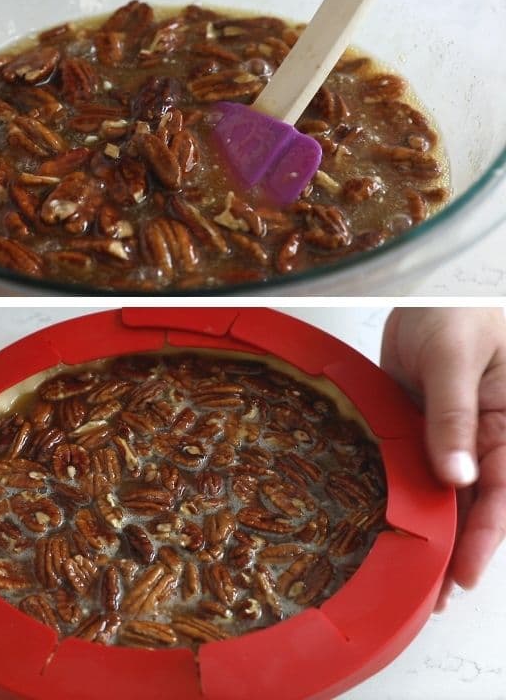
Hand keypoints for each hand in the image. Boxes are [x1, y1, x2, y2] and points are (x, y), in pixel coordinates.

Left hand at [381, 307, 505, 609]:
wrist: (422, 286)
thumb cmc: (455, 308)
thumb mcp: (455, 355)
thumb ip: (454, 413)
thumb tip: (456, 473)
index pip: (501, 492)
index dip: (484, 536)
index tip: (463, 574)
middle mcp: (483, 439)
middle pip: (474, 503)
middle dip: (455, 550)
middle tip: (428, 597)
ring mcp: (451, 437)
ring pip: (444, 494)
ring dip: (430, 532)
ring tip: (408, 578)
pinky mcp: (420, 430)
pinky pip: (414, 469)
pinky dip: (405, 498)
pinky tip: (388, 525)